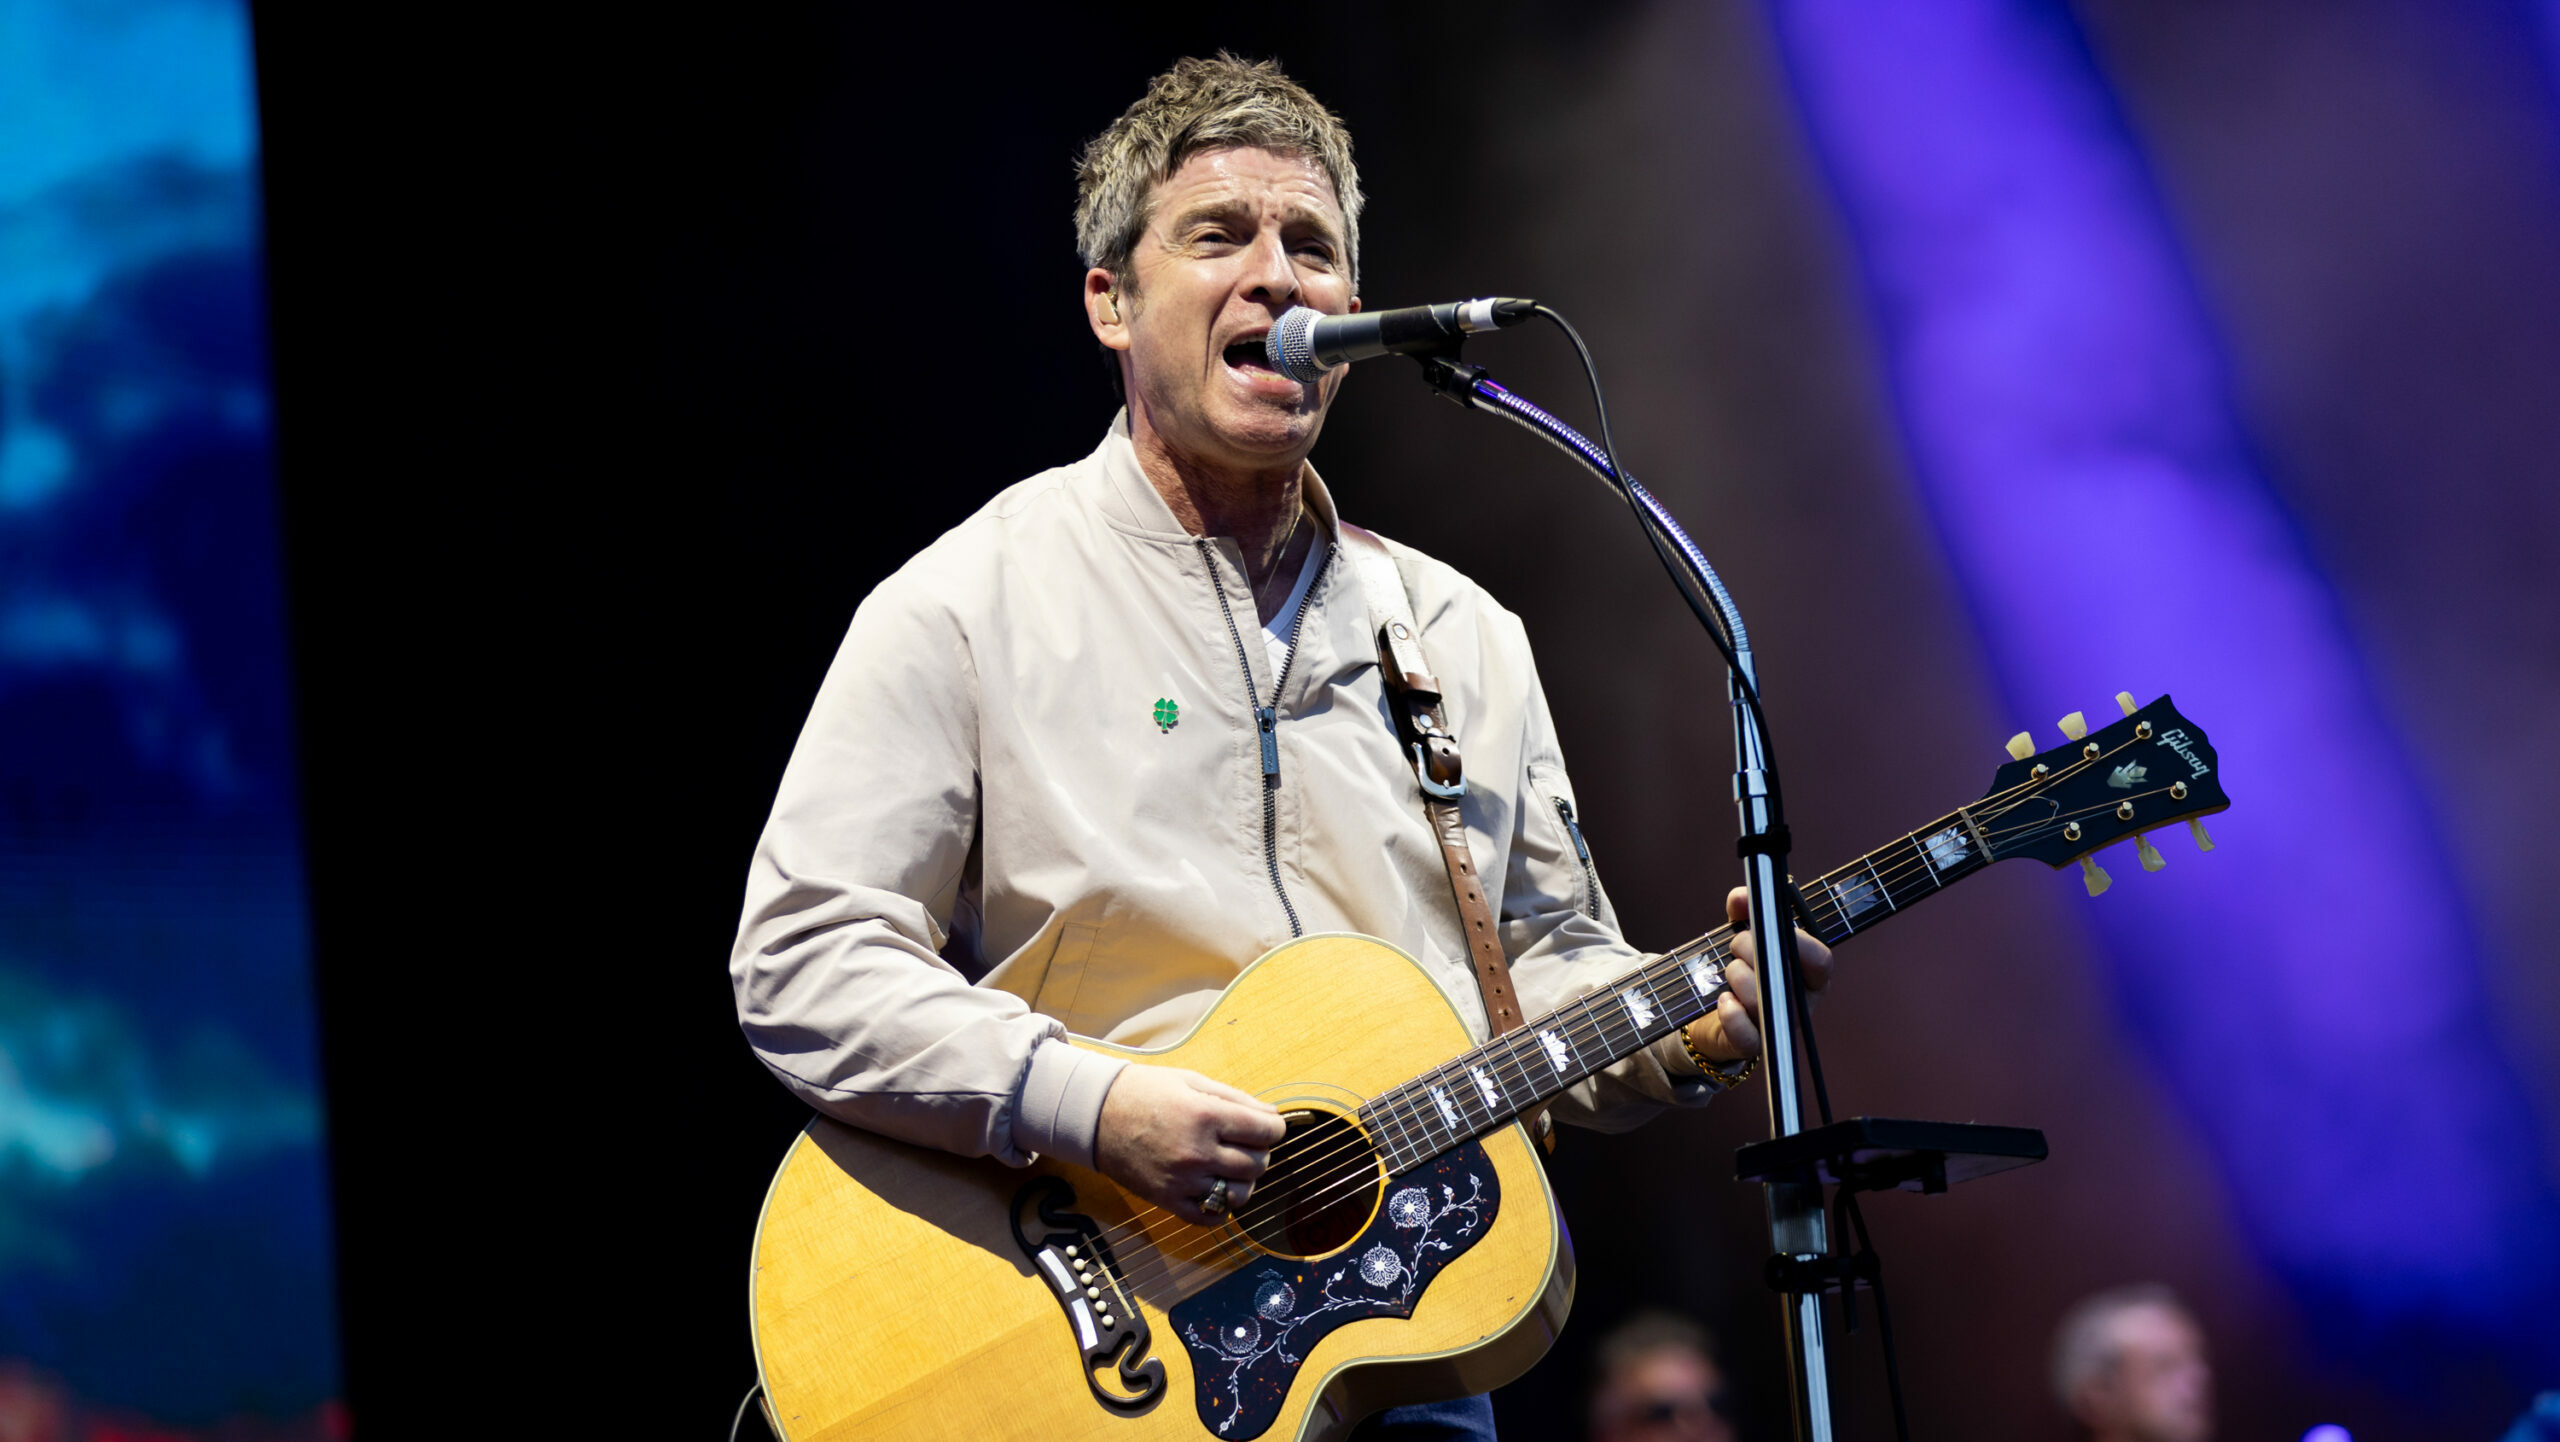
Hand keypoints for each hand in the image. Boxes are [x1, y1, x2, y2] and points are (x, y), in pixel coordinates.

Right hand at [1094, 1063, 1288, 1225]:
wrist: (1096, 1115)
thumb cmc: (1146, 1092)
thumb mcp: (1192, 1082)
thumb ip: (1236, 1099)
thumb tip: (1271, 1116)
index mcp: (1206, 1116)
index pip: (1265, 1132)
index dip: (1274, 1128)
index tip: (1268, 1127)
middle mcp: (1197, 1152)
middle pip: (1257, 1164)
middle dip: (1260, 1152)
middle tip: (1246, 1143)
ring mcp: (1182, 1180)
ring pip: (1239, 1194)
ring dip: (1245, 1181)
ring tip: (1231, 1167)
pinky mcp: (1167, 1200)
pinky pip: (1209, 1217)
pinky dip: (1221, 1208)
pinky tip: (1216, 1189)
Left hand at [1681, 885, 1833, 1066]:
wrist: (1715, 1016)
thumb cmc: (1742, 971)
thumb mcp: (1745, 937)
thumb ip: (1745, 912)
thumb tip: (1741, 896)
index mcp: (1810, 975)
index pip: (1821, 959)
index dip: (1795, 940)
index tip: (1767, 924)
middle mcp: (1800, 1003)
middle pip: (1785, 974)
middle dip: (1752, 948)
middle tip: (1736, 943)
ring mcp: (1778, 1027)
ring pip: (1761, 1000)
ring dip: (1737, 976)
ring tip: (1729, 971)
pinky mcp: (1753, 1046)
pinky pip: (1746, 1034)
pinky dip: (1731, 1013)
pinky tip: (1724, 1000)